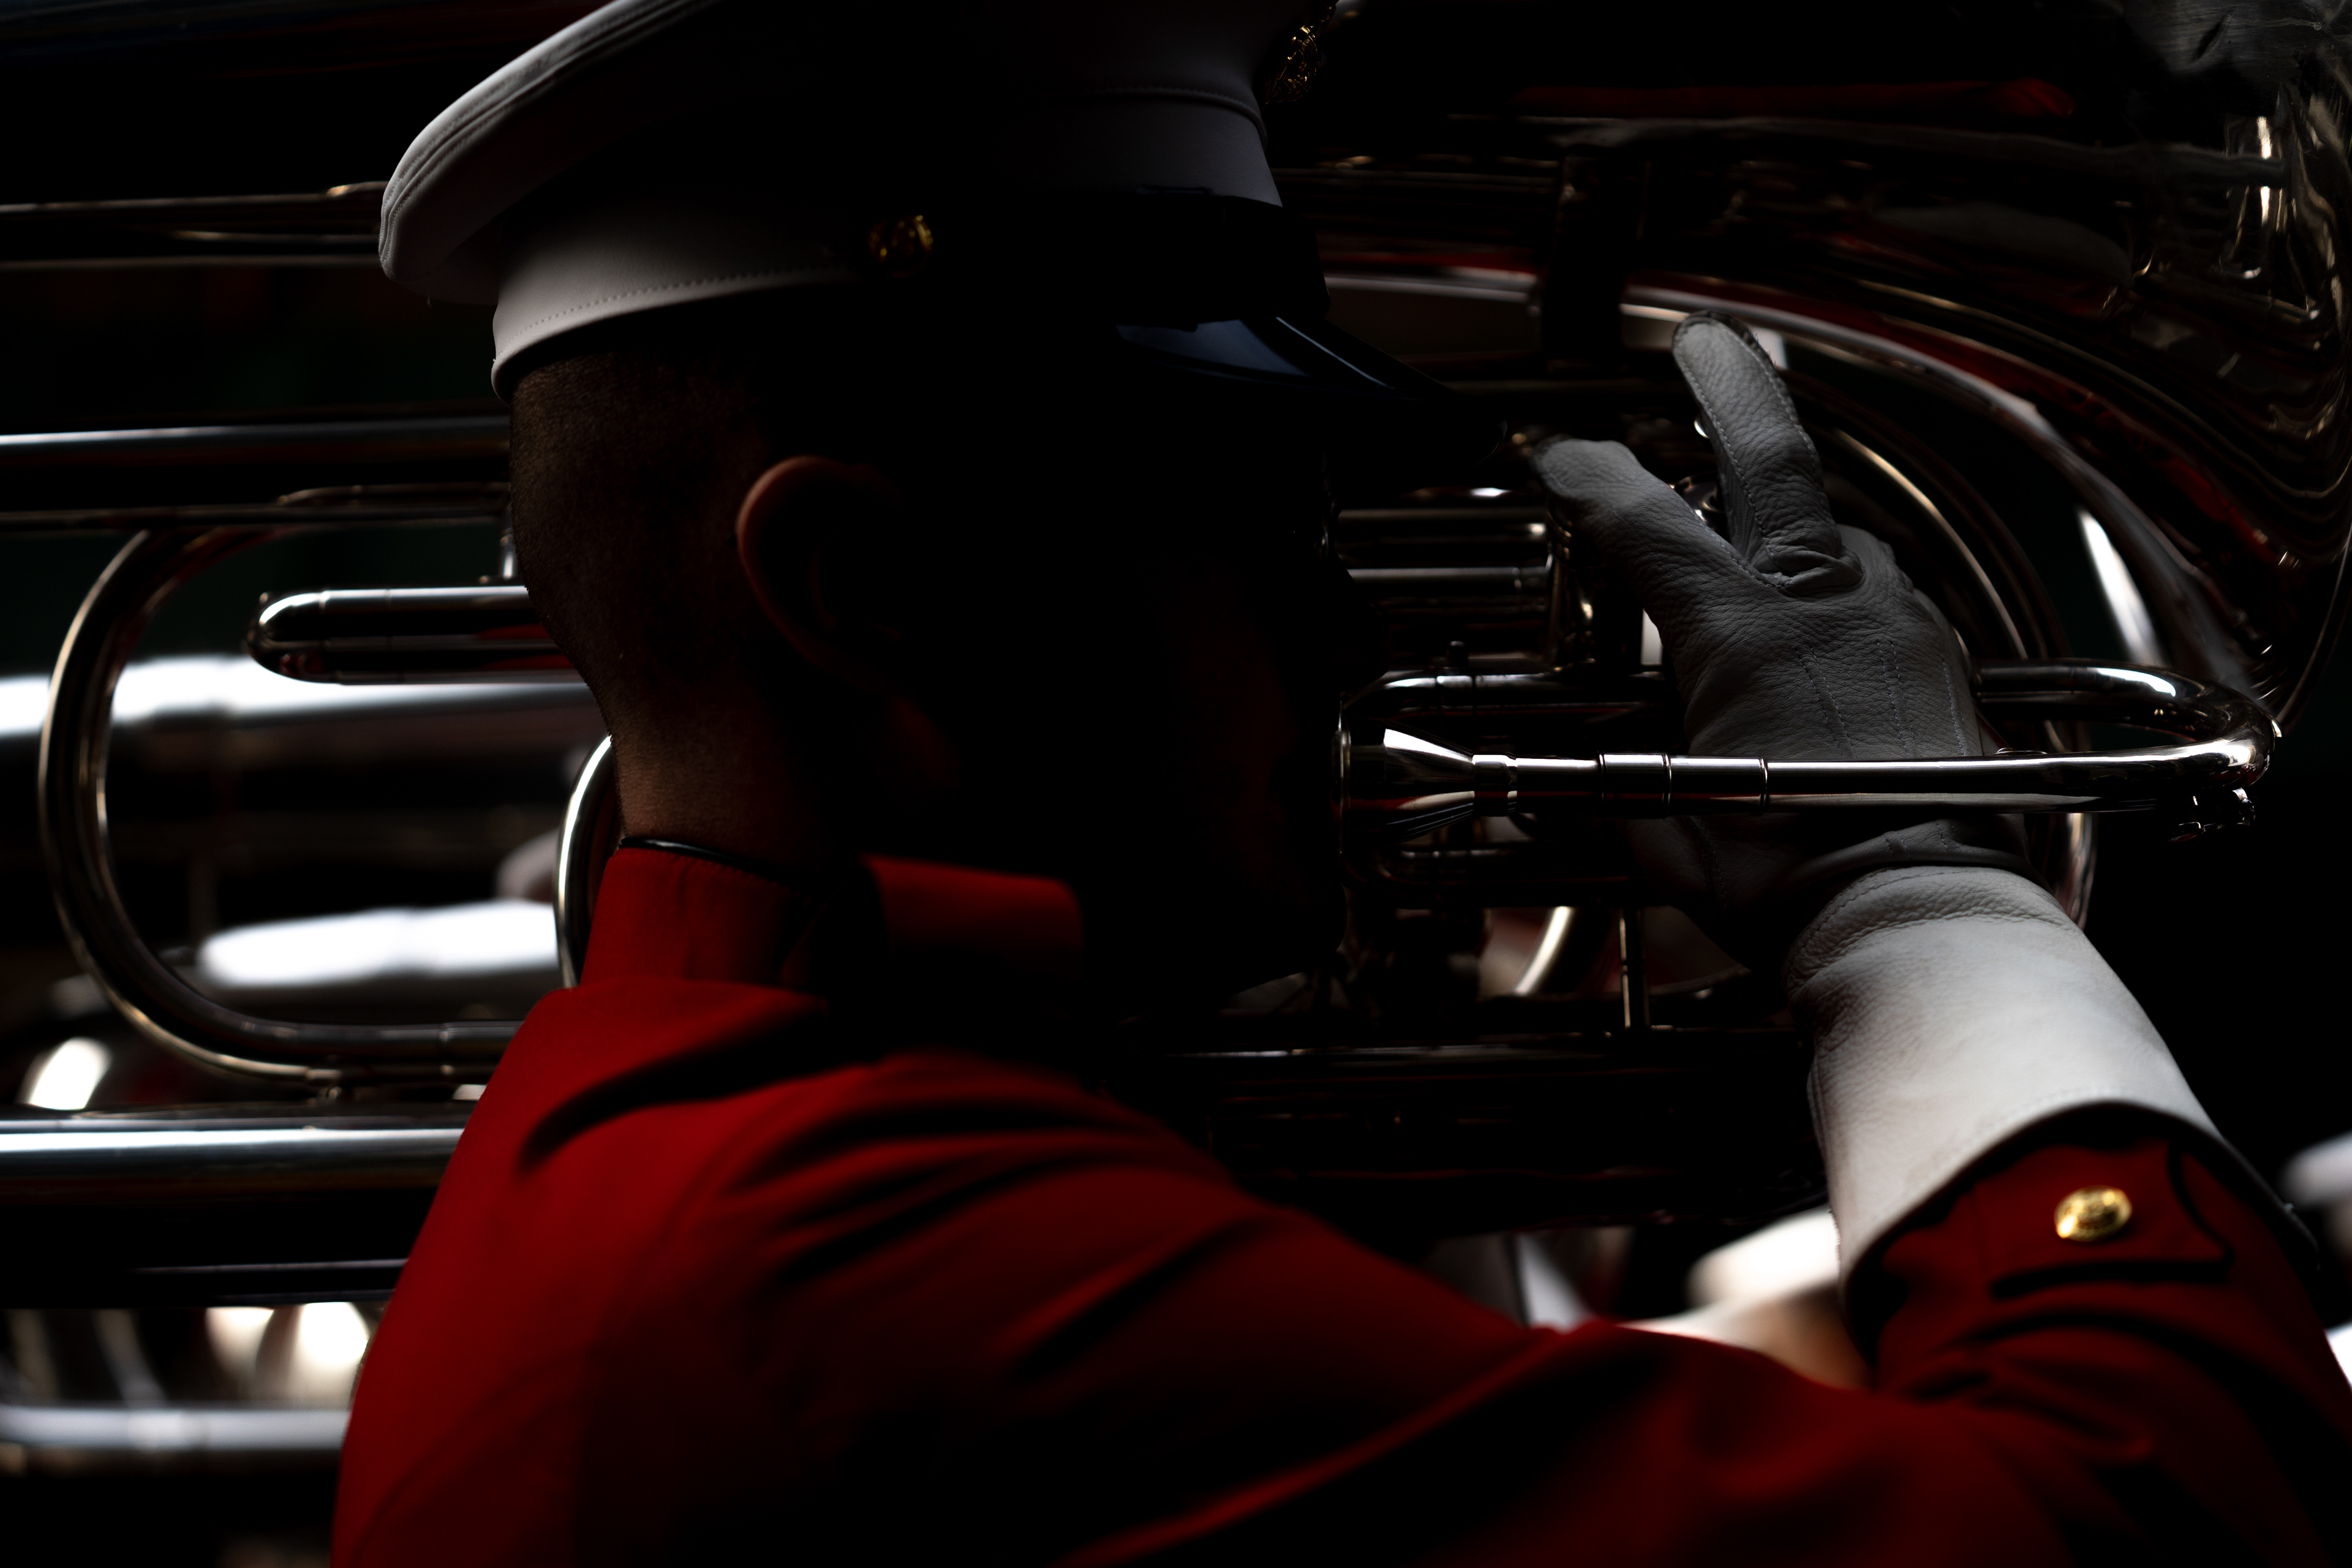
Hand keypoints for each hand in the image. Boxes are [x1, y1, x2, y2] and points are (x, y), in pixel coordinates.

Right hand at [1532, 313, 2033, 964]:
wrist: (1918, 909)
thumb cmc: (1792, 883)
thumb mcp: (1663, 834)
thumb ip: (1604, 791)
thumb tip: (1551, 787)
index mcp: (1741, 633)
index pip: (1643, 523)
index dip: (1590, 478)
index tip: (1561, 457)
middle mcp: (1826, 603)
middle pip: (1774, 458)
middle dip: (1730, 387)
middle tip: (1705, 343)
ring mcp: (1895, 621)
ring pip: (1840, 534)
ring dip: (1794, 525)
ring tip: (1758, 543)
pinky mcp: (1939, 658)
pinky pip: (1884, 594)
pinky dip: (1845, 593)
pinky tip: (1826, 629)